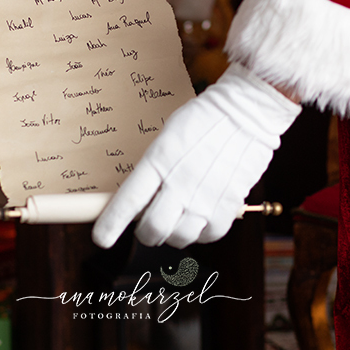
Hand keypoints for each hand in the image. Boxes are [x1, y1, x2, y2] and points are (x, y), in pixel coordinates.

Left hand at [93, 64, 301, 248]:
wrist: (246, 112)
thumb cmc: (203, 119)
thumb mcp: (167, 136)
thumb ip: (153, 169)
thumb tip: (139, 200)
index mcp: (159, 161)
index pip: (127, 202)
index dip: (111, 225)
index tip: (102, 238)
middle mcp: (180, 184)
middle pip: (152, 230)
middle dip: (145, 232)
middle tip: (149, 225)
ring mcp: (205, 198)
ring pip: (179, 238)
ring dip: (173, 233)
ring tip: (178, 217)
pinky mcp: (228, 206)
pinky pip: (208, 236)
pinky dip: (201, 233)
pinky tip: (200, 217)